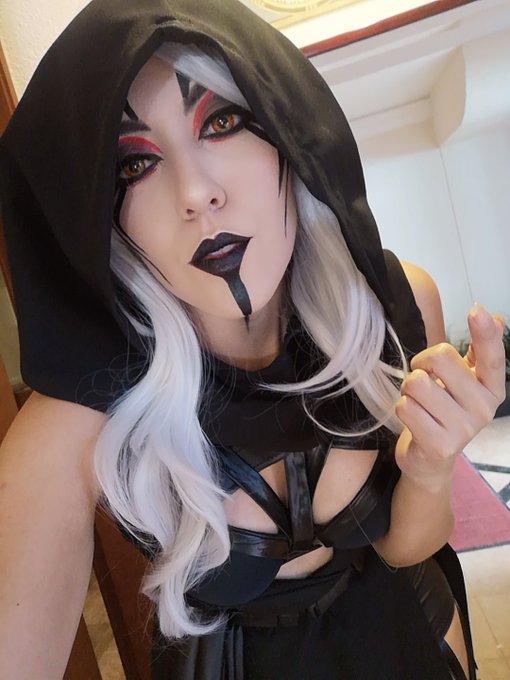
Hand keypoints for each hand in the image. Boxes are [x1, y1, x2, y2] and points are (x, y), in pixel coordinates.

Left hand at [394, 304, 505, 484]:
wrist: (431, 459)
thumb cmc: (444, 411)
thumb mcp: (464, 381)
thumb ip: (478, 351)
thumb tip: (496, 317)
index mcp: (492, 388)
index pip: (492, 357)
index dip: (485, 332)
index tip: (476, 309)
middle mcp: (483, 409)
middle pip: (441, 359)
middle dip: (421, 364)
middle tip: (424, 381)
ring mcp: (463, 429)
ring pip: (417, 383)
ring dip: (408, 389)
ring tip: (418, 402)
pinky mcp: (439, 445)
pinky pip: (406, 407)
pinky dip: (402, 408)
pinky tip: (413, 419)